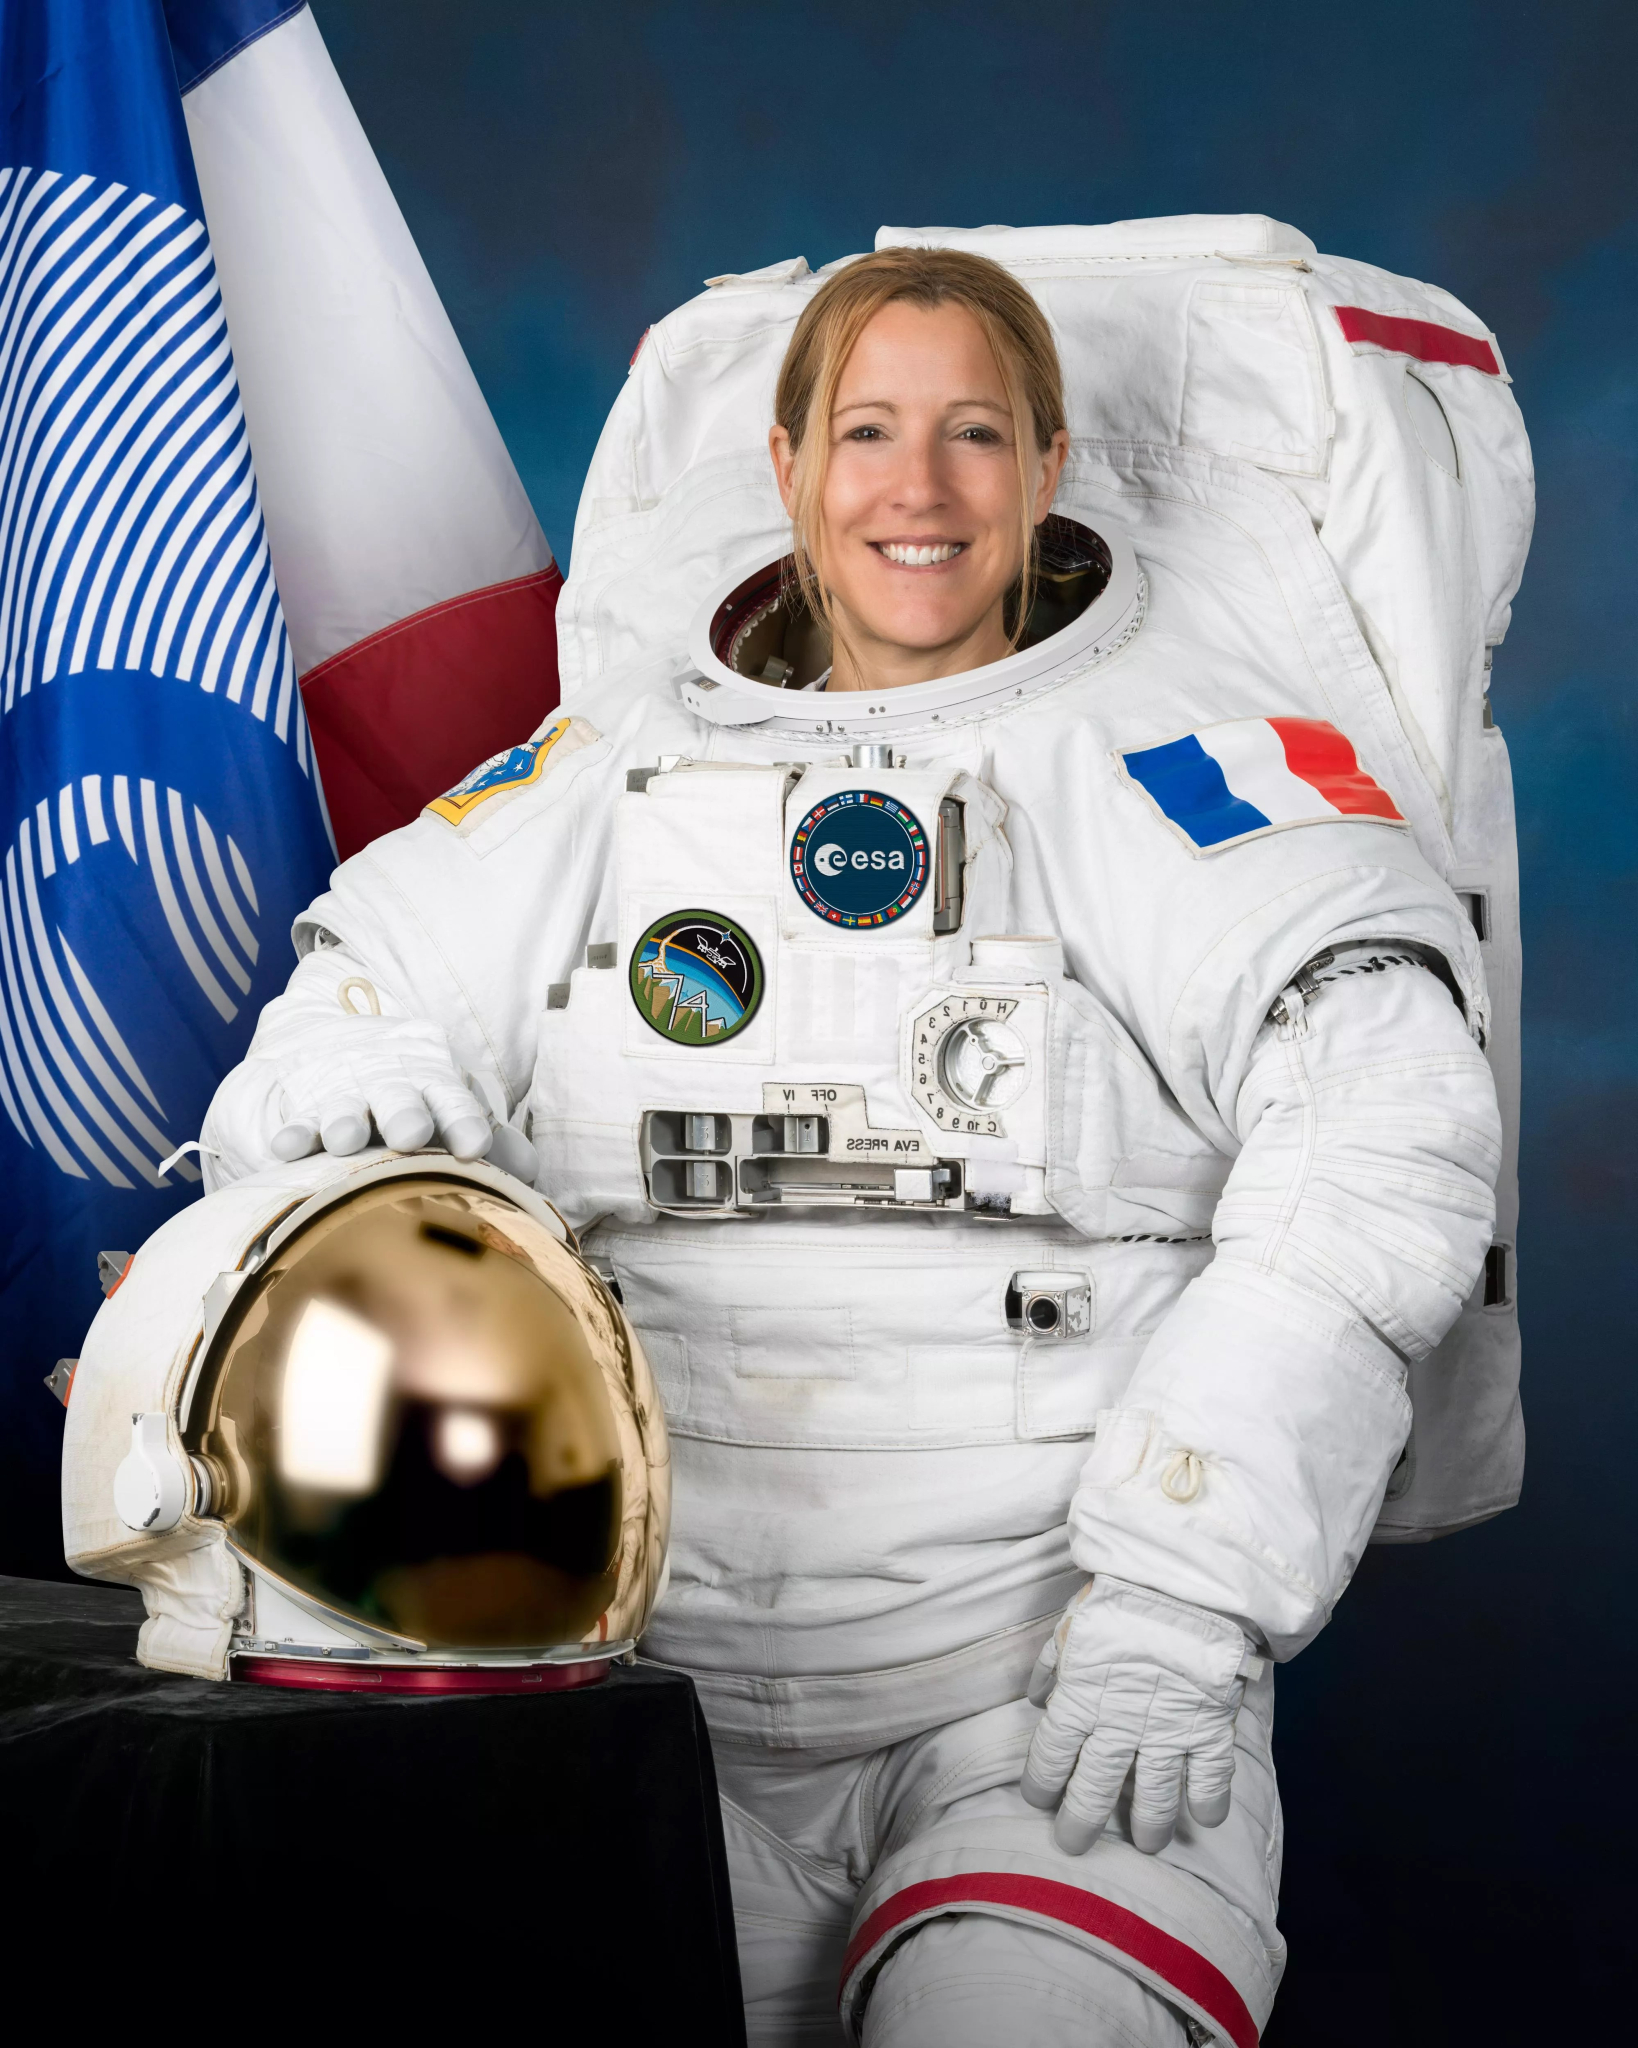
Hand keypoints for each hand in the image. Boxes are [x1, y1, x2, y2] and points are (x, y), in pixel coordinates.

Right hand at [264, 1010, 521, 1168]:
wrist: (336, 1038)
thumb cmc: (414, 1089)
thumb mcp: (451, 1101)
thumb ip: (491, 1137)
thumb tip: (531, 1171)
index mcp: (434, 1083)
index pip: (454, 1099)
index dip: (464, 1120)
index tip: (475, 1146)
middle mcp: (391, 1085)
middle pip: (399, 1098)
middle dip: (405, 1114)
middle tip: (411, 1133)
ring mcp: (345, 1091)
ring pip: (346, 1107)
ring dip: (346, 1123)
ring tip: (344, 1140)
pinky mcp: (305, 1102)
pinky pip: (298, 1119)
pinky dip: (292, 1133)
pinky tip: (286, 1149)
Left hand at [1021, 1577, 1254, 1856]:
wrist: (1182, 1583)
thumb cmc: (1120, 1597)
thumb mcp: (1070, 1624)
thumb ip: (1051, 1666)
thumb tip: (1036, 1699)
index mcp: (1080, 1700)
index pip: (1052, 1757)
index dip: (1042, 1784)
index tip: (1040, 1800)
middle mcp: (1119, 1727)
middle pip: (1095, 1789)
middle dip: (1081, 1822)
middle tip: (1075, 1844)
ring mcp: (1166, 1732)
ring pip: (1154, 1797)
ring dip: (1148, 1826)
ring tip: (1146, 1846)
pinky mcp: (1208, 1728)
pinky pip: (1210, 1778)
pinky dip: (1209, 1802)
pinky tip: (1205, 1818)